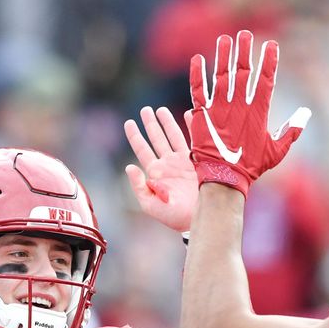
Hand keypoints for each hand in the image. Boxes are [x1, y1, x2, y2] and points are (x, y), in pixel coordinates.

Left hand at [124, 106, 198, 231]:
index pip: (142, 150)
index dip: (135, 136)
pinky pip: (193, 139)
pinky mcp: (198, 160)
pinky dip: (191, 127)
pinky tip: (188, 115)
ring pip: (173, 136)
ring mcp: (183, 161)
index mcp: (156, 173)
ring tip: (160, 110)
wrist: (199, 218)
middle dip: (151, 124)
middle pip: (157, 139)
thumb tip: (129, 166)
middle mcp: (169, 164)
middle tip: (145, 109)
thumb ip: (139, 186)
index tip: (129, 122)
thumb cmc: (174, 216)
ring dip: (167, 122)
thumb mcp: (150, 205)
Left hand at [188, 30, 309, 195]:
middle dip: (245, 51)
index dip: (269, 61)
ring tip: (224, 40)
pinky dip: (197, 75)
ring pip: (221, 76)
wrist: (224, 179)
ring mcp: (219, 108)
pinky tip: (197, 59)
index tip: (272, 45)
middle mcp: (238, 105)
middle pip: (243, 71)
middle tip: (246, 34)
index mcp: (258, 111)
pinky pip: (198, 90)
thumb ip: (291, 131)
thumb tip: (306, 114)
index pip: (266, 80)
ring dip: (223, 56)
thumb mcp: (276, 151)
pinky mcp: (202, 114)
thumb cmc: (251, 167)